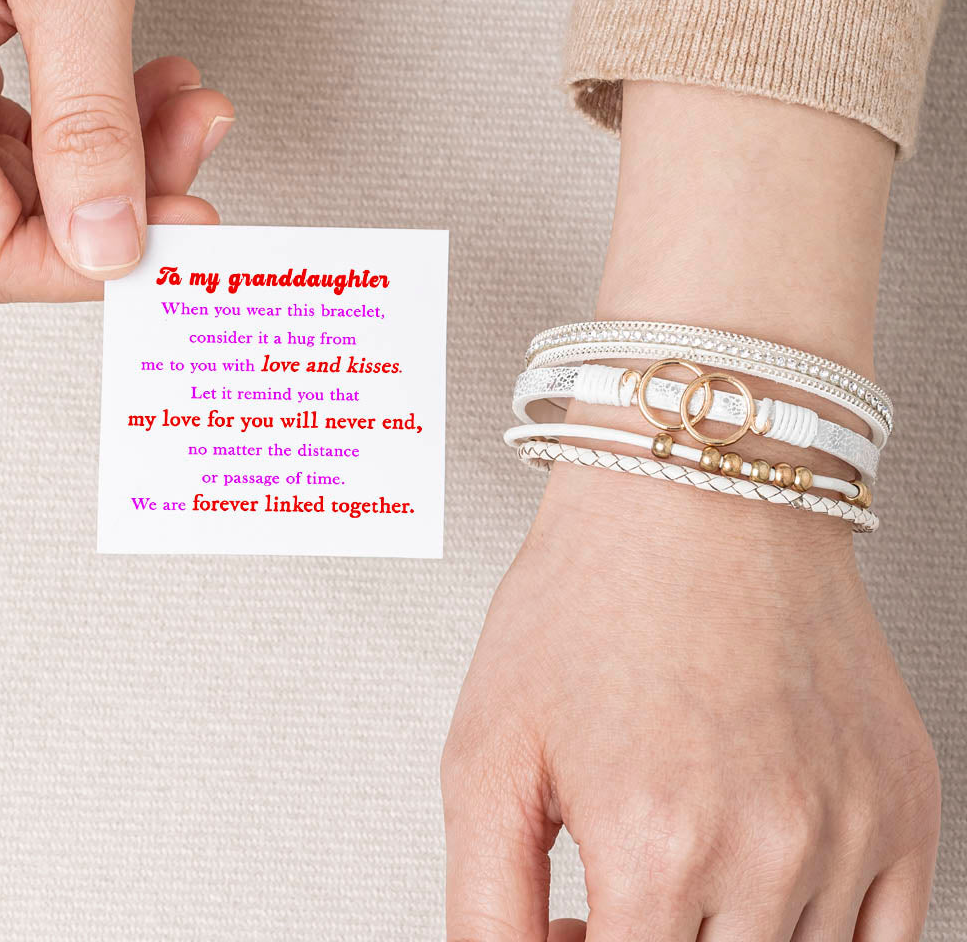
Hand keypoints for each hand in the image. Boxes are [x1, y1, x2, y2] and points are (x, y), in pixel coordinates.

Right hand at [0, 0, 233, 303]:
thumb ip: (86, 117)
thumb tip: (109, 243)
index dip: (75, 265)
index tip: (168, 246)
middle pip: (12, 209)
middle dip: (126, 195)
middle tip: (198, 168)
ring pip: (36, 166)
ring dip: (134, 150)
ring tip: (194, 113)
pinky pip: (41, 113)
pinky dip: (115, 109)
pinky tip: (163, 92)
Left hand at [442, 463, 940, 939]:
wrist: (694, 494)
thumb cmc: (591, 595)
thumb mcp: (489, 750)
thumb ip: (488, 905)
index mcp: (655, 841)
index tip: (572, 925)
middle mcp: (770, 847)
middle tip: (611, 890)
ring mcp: (853, 825)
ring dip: (727, 941)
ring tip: (678, 864)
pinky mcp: (904, 797)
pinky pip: (885, 936)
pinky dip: (816, 930)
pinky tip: (760, 867)